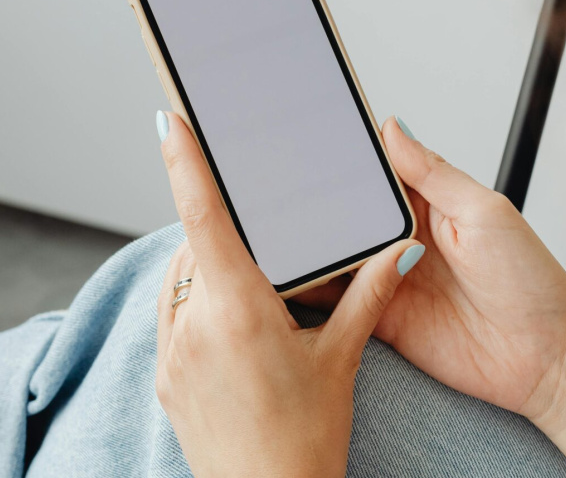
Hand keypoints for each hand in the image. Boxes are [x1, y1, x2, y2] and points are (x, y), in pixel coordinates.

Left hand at [153, 111, 424, 476]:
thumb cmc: (305, 441)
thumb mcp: (343, 358)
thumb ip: (369, 294)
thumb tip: (399, 250)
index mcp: (239, 311)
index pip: (204, 217)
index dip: (186, 163)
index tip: (170, 123)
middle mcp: (193, 326)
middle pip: (196, 247)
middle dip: (224, 230)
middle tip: (262, 231)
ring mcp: (172, 354)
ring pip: (181, 281)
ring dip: (209, 267)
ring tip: (258, 289)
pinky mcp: (165, 378)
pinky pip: (172, 315)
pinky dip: (197, 302)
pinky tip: (235, 322)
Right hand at [303, 118, 565, 476]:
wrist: (544, 358)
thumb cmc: (529, 280)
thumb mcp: (485, 212)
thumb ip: (434, 174)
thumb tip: (393, 126)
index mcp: (431, 203)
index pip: (376, 172)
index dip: (343, 157)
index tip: (305, 138)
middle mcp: (404, 238)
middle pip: (346, 213)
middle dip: (313, 202)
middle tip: (269, 185)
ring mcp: (389, 279)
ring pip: (334, 255)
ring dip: (306, 245)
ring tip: (265, 228)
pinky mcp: (380, 319)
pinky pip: (336, 302)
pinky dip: (309, 291)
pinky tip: (281, 278)